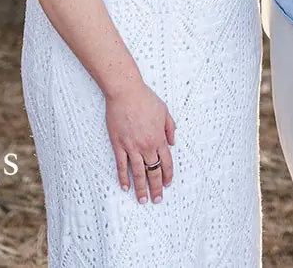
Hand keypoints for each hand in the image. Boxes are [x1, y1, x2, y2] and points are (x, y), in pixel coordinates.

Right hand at [105, 82, 174, 203]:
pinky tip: (125, 187)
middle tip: (157, 200)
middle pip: (153, 171)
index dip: (167, 175)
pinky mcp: (118, 144)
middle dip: (156, 188)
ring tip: (142, 200)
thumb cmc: (145, 99)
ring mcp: (132, 146)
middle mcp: (147, 145)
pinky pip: (121, 165)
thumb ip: (170, 128)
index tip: (167, 184)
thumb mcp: (164, 111)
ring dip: (141, 188)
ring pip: (138, 173)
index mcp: (159, 138)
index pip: (166, 162)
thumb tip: (173, 141)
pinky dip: (123, 177)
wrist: (126, 92)